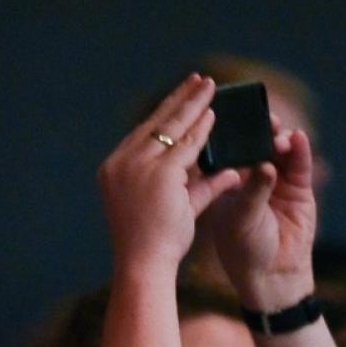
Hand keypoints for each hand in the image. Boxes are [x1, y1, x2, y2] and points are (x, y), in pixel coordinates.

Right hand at [97, 75, 240, 278]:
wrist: (141, 266)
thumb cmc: (154, 245)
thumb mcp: (177, 208)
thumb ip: (203, 186)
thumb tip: (230, 172)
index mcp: (115, 168)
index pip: (145, 132)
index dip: (166, 112)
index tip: (183, 97)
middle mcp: (121, 162)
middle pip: (155, 121)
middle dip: (180, 99)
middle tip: (200, 80)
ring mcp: (137, 166)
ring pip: (171, 128)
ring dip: (192, 105)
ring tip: (210, 87)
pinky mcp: (158, 173)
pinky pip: (184, 145)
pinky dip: (200, 129)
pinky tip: (213, 114)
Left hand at [204, 125, 318, 310]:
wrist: (273, 276)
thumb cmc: (245, 249)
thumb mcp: (242, 218)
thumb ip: (254, 190)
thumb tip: (266, 164)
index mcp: (227, 181)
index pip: (229, 149)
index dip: (232, 131)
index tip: (234, 115)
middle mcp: (251, 175)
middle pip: (256, 143)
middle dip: (259, 129)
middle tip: (263, 119)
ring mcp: (276, 179)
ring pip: (279, 149)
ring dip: (279, 138)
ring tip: (279, 136)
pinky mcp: (298, 186)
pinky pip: (299, 162)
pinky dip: (300, 149)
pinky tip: (298, 138)